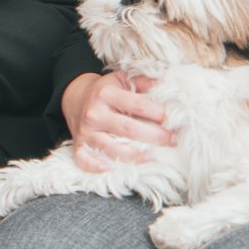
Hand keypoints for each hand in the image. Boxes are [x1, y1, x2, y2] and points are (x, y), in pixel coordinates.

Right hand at [59, 71, 173, 173]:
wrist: (75, 97)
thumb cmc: (106, 90)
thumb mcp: (122, 79)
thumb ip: (143, 82)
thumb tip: (166, 86)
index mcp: (107, 94)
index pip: (138, 105)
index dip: (158, 113)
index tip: (173, 119)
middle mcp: (95, 113)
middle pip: (129, 129)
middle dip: (155, 136)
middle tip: (173, 140)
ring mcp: (86, 131)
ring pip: (111, 148)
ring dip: (135, 156)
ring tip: (154, 157)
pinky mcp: (78, 145)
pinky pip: (83, 160)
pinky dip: (95, 167)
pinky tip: (111, 169)